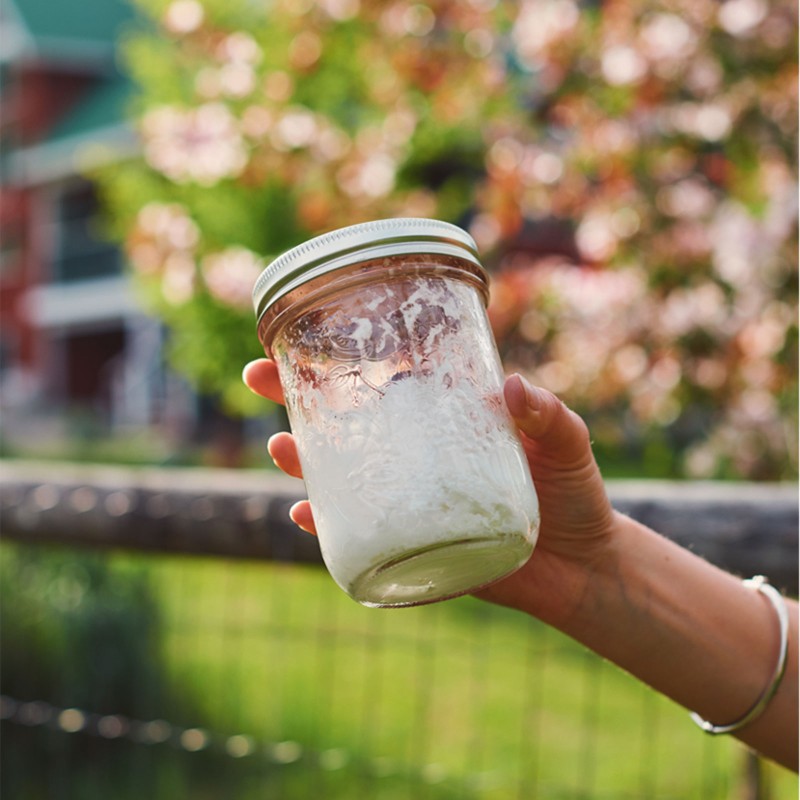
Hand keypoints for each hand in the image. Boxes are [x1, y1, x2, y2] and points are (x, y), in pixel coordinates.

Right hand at [242, 359, 617, 625]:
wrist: (587, 567)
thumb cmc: (574, 494)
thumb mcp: (567, 443)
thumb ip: (550, 415)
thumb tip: (513, 387)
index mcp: (445, 422)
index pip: (386, 383)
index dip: (345, 359)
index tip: (302, 336)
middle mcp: (418, 459)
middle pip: (346, 424)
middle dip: (296, 401)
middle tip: (258, 379)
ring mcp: (411, 503)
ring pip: (342, 478)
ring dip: (302, 464)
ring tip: (280, 449)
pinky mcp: (414, 547)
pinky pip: (362, 536)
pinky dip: (330, 528)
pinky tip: (305, 515)